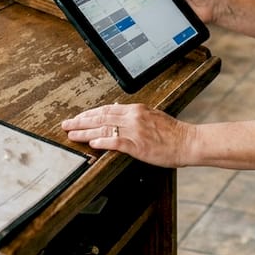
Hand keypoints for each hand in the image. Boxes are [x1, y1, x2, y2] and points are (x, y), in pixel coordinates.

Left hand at [61, 102, 189, 166]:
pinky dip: (102, 142)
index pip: (106, 109)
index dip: (89, 114)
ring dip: (85, 132)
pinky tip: (92, 145)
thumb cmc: (172, 132)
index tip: (77, 118)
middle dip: (81, 122)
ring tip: (72, 135)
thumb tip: (118, 110)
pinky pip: (116, 142)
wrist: (187, 141)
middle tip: (66, 125)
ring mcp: (135, 131)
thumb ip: (134, 114)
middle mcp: (133, 117)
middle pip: (100, 118)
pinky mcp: (138, 145)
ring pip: (104, 129)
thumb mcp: (152, 116)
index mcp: (136, 109)